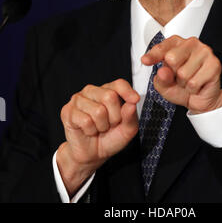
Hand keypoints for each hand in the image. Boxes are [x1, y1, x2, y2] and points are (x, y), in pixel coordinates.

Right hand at [57, 79, 139, 195]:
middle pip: (110, 96)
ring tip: (98, 128)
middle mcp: (92, 91)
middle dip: (114, 117)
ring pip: (98, 111)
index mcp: (107, 90)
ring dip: (101, 126)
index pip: (119, 84)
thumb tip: (132, 103)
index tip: (135, 100)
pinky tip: (88, 131)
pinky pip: (86, 121)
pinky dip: (90, 131)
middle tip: (109, 125)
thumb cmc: (110, 138)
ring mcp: (78, 99)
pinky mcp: (68, 111)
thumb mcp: (127, 130)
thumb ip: (131, 117)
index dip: (128, 91)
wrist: (92, 155)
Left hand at [141, 36, 221, 113]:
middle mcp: (191, 43)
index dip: (152, 56)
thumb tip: (164, 72)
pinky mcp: (214, 64)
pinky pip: (194, 82)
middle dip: (173, 74)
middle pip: (172, 59)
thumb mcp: (164, 84)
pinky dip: (193, 89)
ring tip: (189, 81)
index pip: (162, 47)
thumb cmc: (182, 87)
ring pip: (183, 73)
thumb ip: (160, 78)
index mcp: (177, 43)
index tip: (145, 61)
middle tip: (180, 76)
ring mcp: (205, 52)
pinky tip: (198, 85)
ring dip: (184, 84)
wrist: (200, 100)